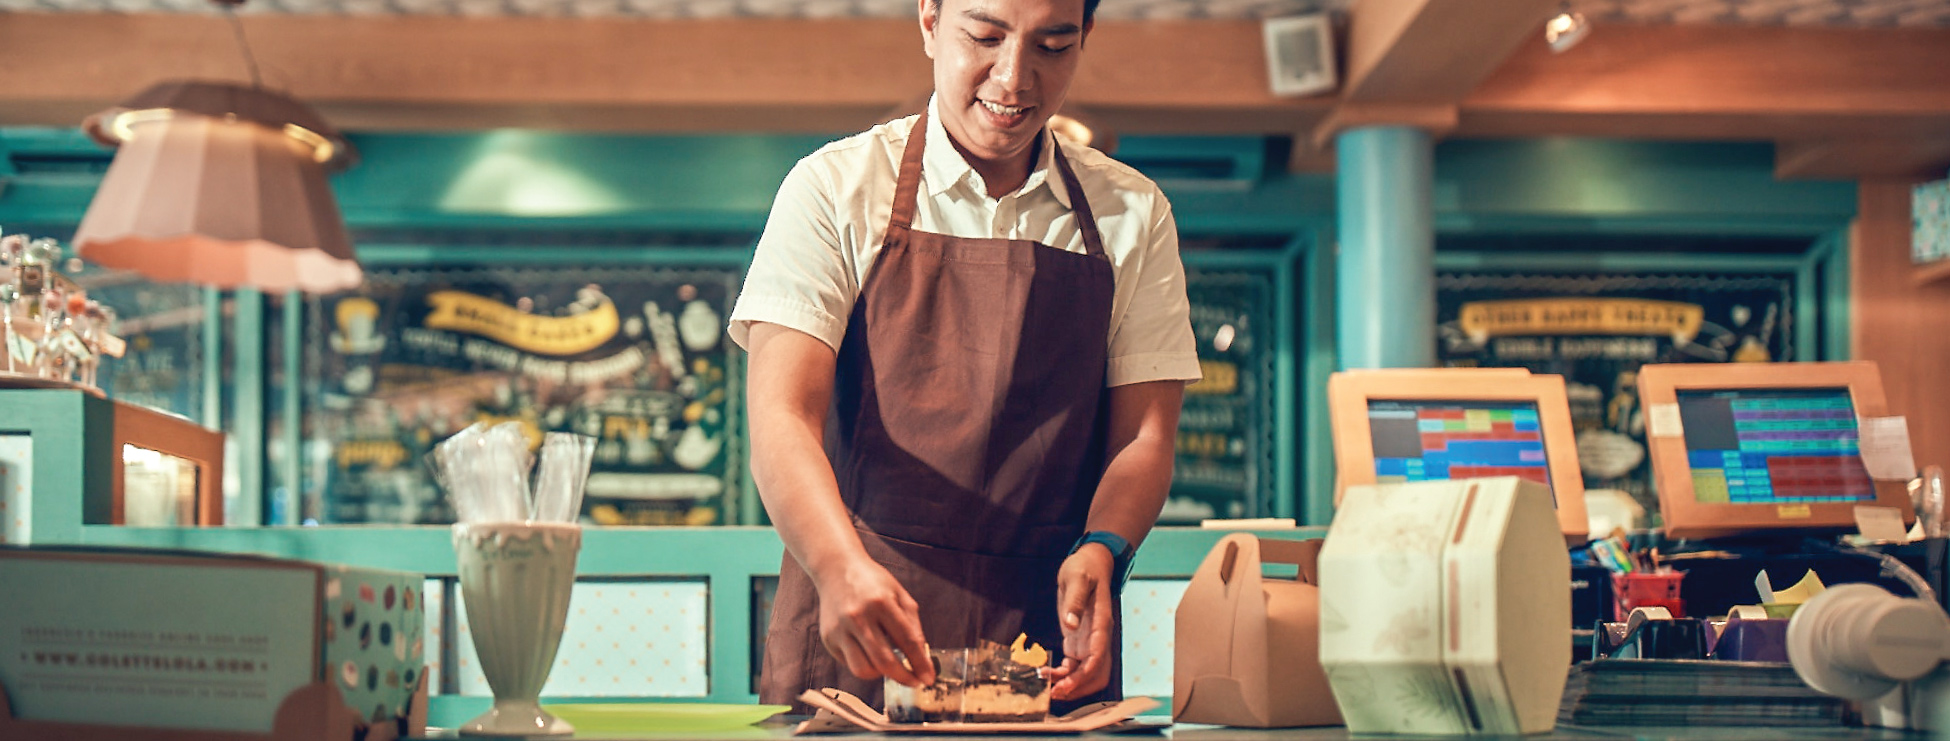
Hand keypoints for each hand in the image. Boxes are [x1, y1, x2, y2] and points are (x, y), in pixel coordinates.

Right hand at [813, 556, 935, 686]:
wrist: (836, 568)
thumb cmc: (872, 582)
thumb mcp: (899, 594)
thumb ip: (912, 624)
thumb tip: (920, 659)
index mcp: (881, 602)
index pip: (907, 641)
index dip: (920, 663)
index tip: (928, 678)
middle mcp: (858, 617)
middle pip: (884, 662)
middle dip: (903, 678)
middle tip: (914, 681)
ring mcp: (840, 629)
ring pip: (863, 670)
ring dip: (881, 674)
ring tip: (889, 665)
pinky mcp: (828, 638)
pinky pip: (849, 663)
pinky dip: (864, 664)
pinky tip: (869, 651)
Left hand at [1047, 543, 1113, 699]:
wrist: (1090, 562)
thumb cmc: (1084, 567)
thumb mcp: (1077, 578)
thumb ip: (1075, 601)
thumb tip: (1070, 624)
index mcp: (1101, 624)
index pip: (1098, 657)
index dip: (1083, 676)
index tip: (1065, 685)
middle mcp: (1098, 636)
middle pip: (1096, 673)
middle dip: (1078, 687)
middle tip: (1054, 693)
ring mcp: (1089, 640)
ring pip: (1086, 673)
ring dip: (1070, 684)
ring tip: (1048, 688)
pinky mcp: (1078, 640)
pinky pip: (1074, 665)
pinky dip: (1063, 674)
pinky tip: (1046, 674)